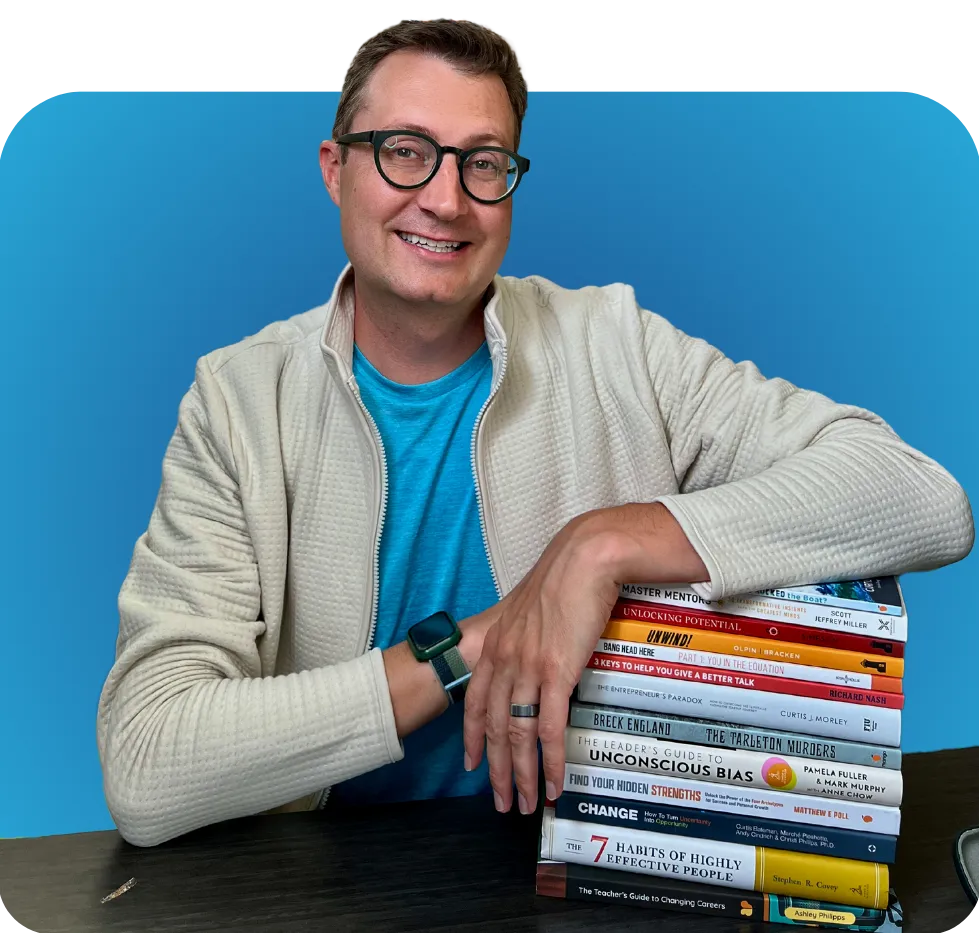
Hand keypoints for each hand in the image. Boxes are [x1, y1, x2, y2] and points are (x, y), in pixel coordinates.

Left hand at [461, 503, 708, 815]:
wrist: (585, 558)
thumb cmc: (564, 578)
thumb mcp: (532, 609)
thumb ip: (526, 636)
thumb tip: (535, 655)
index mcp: (497, 645)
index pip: (474, 700)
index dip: (471, 737)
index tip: (471, 764)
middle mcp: (506, 659)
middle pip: (494, 726)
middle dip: (495, 769)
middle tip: (501, 801)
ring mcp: (529, 667)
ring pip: (517, 734)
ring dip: (522, 774)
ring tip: (526, 803)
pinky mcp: (558, 671)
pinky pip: (549, 728)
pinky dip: (551, 761)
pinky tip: (555, 782)